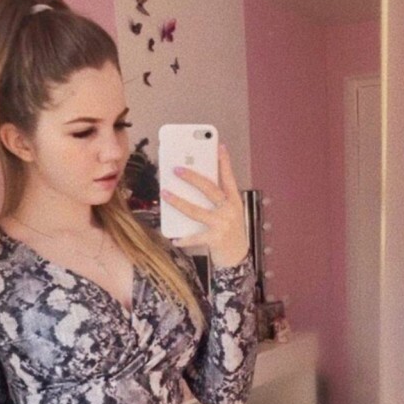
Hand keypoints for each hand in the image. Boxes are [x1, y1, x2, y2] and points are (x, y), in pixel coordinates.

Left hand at [162, 144, 248, 267]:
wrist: (238, 258)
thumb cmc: (229, 232)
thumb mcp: (228, 213)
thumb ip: (216, 200)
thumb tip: (193, 187)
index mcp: (234, 201)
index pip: (229, 178)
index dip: (225, 162)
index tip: (219, 146)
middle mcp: (230, 210)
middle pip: (210, 189)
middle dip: (192, 177)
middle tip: (176, 168)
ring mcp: (223, 224)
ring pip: (196, 210)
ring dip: (178, 202)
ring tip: (165, 193)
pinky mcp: (215, 239)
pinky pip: (195, 237)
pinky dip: (183, 239)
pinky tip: (174, 238)